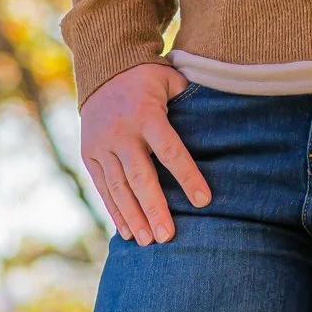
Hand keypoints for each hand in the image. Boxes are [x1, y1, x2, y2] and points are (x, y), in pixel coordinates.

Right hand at [79, 62, 210, 245]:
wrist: (102, 69)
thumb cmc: (148, 78)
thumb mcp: (171, 79)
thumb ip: (190, 101)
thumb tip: (222, 119)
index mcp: (147, 113)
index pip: (170, 150)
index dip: (187, 176)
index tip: (204, 201)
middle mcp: (122, 132)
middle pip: (141, 176)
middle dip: (155, 209)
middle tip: (168, 237)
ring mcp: (102, 144)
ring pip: (119, 187)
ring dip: (134, 217)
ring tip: (148, 242)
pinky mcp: (88, 154)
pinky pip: (103, 187)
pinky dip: (115, 210)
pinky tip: (127, 232)